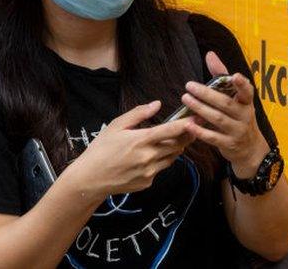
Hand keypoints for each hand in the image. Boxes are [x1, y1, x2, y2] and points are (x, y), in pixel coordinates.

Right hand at [65, 100, 195, 201]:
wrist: (89, 179)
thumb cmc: (101, 149)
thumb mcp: (116, 126)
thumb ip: (138, 114)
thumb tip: (157, 104)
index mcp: (141, 140)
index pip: (171, 130)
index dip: (187, 124)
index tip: (197, 118)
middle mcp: (148, 157)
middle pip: (177, 144)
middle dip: (186, 135)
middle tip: (190, 127)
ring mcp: (149, 171)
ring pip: (172, 157)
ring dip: (175, 148)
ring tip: (171, 140)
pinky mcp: (148, 182)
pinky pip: (161, 168)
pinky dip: (161, 160)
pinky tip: (150, 156)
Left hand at [181, 51, 270, 177]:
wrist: (250, 148)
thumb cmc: (239, 117)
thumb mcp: (236, 98)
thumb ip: (222, 76)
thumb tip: (210, 54)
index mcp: (246, 102)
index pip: (247, 91)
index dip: (242, 84)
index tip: (235, 76)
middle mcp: (245, 115)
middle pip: (226, 104)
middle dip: (207, 94)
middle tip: (189, 86)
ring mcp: (238, 131)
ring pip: (218, 119)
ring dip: (201, 109)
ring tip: (185, 99)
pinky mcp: (229, 144)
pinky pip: (213, 138)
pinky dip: (201, 131)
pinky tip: (188, 124)